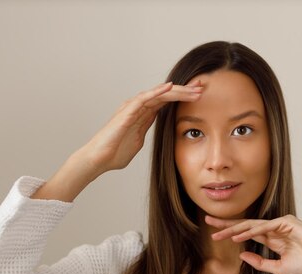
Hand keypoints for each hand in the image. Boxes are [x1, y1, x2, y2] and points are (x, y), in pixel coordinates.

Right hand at [84, 79, 203, 172]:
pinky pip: (144, 98)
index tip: (200, 96)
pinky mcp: (126, 112)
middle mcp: (137, 108)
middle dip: (185, 90)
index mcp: (142, 115)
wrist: (98, 160)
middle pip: (165, 95)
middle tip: (203, 86)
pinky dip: (157, 92)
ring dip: (177, 90)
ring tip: (194, 88)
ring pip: (158, 94)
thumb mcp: (137, 141)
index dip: (183, 97)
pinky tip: (170, 87)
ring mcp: (131, 108)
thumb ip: (145, 130)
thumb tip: (154, 127)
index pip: (166, 102)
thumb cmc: (114, 153)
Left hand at [205, 214, 301, 273]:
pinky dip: (252, 230)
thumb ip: (260, 263)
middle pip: (245, 225)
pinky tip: (239, 236)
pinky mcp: (287, 222)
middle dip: (226, 225)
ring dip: (235, 229)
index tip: (214, 234)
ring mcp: (280, 224)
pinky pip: (265, 226)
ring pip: (252, 224)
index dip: (230, 233)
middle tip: (208, 222)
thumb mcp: (278, 269)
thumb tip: (242, 255)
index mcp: (273, 239)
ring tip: (219, 233)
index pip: (247, 233)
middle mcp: (274, 230)